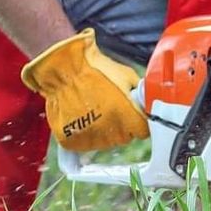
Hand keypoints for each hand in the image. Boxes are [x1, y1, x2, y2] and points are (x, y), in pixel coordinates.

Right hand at [21, 29, 147, 151]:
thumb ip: (140, 95)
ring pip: (104, 143)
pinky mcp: (70, 141)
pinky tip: (80, 117)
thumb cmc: (95, 68)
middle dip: (121, 125)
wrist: (63, 67)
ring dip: (102, 131)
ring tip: (92, 110)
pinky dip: (83, 134)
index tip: (132, 115)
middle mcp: (110, 131)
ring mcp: (89, 137)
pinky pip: (83, 144)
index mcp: (127, 116)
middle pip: (124, 137)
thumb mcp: (127, 76)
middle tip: (108, 107)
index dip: (138, 121)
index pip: (142, 131)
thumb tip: (146, 104)